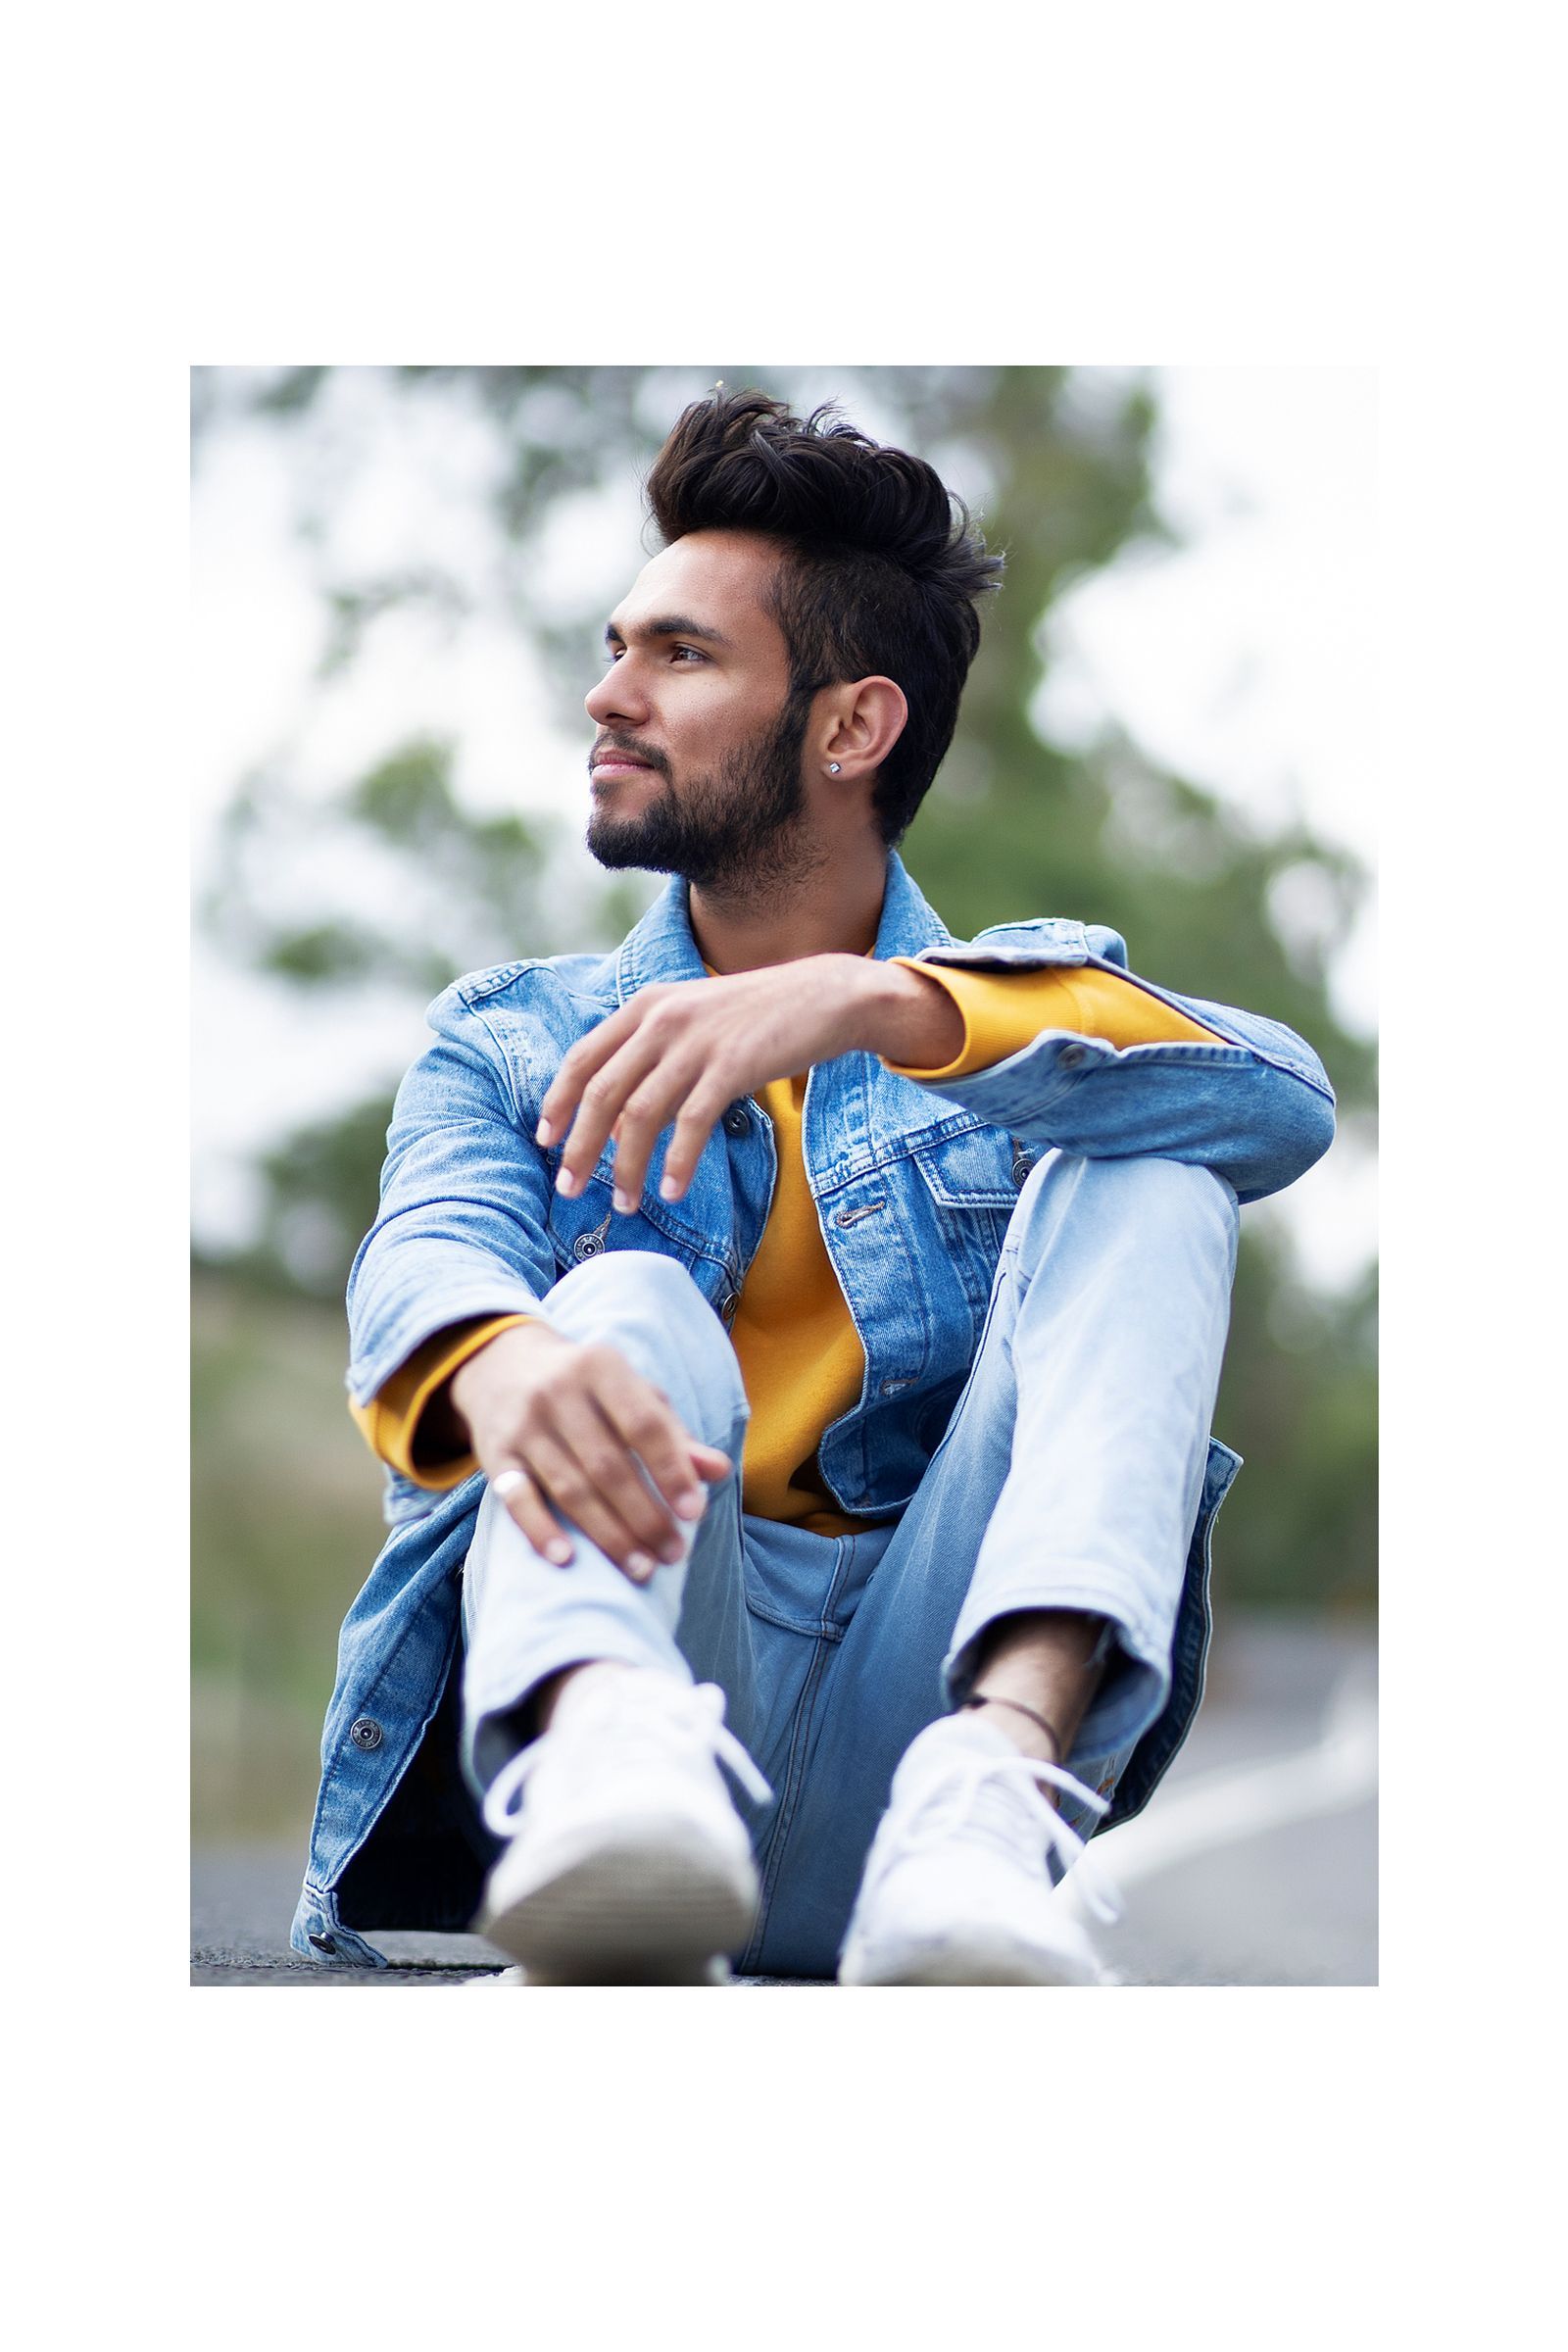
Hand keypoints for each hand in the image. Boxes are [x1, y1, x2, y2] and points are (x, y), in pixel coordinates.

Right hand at [448, 1322, 732, 1582]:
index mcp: (602, 1367)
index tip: (694, 1513)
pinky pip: (516, 1498)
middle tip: (672, 1554)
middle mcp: (558, 1391)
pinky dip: (540, 1530)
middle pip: (608, 1466)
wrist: (502, 1365)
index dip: (671, 1471)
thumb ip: (673, 1433)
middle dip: (644, 1516)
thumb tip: (718, 1471)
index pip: (644, 1425)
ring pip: (569, 1488)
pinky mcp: (494, 1454)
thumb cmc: (587, 1388)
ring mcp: (523, 1424)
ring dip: (608, 1535)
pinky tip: (566, 1560)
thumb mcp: (631, 1394)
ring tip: (640, 1568)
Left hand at [536, 953, 963, 1209]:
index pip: (584, 1057)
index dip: (559, 1101)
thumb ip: (653, 1054)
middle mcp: (662, 1020)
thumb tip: (618, 1115)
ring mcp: (696, 1043)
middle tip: (569, 1188)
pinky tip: (672, 1192)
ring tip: (624, 1204)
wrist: (826, 996)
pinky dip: (677, 1164)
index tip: (547, 1140)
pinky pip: (691, 1125)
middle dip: (580, 1147)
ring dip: (625, 1167)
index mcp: (647, 1006)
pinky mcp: (731, 1066)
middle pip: (602, 1093)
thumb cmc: (758, 1016)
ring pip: (640, 1115)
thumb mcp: (695, 1019)